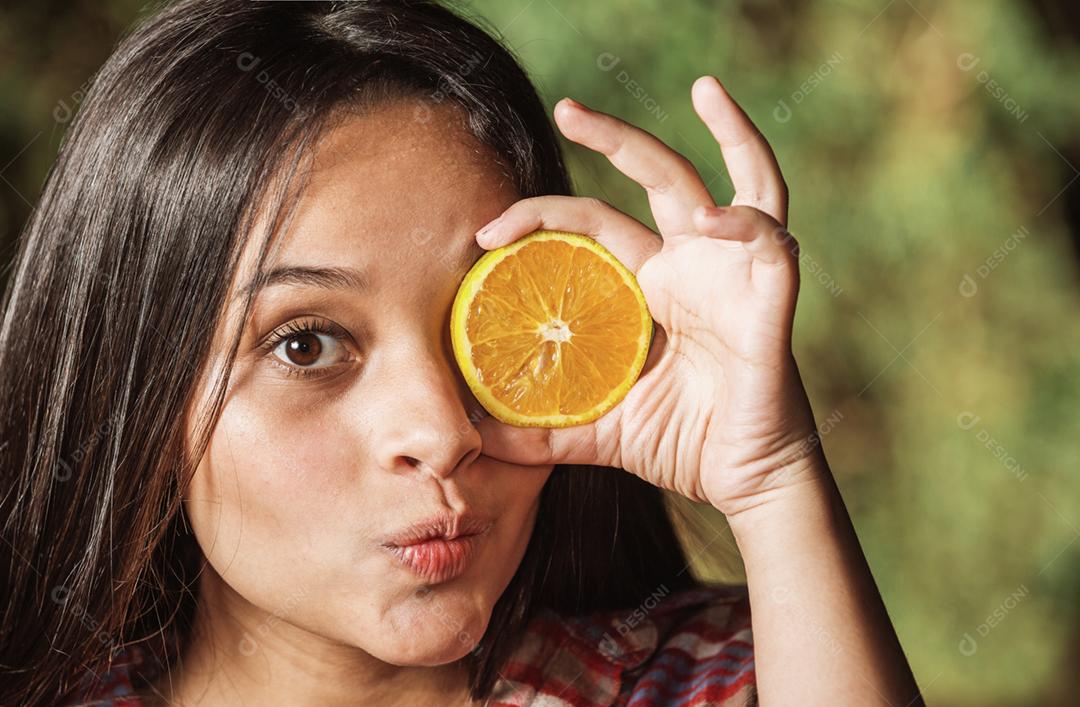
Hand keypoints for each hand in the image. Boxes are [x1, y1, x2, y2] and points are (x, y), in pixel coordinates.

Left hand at [472, 76, 823, 516]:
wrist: (745, 483)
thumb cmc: (682, 444)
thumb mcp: (596, 430)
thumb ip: (538, 428)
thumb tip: (471, 434)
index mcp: (651, 285)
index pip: (593, 224)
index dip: (541, 217)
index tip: (486, 233)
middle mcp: (694, 265)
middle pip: (662, 177)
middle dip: (618, 138)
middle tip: (567, 107)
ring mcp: (736, 275)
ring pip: (743, 183)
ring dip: (733, 134)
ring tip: (707, 90)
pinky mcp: (771, 300)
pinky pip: (770, 244)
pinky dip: (744, 226)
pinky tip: (708, 222)